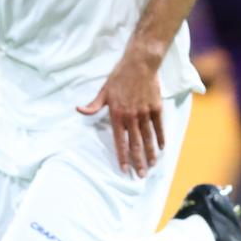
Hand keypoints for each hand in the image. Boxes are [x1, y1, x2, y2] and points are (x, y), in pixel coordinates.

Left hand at [78, 45, 166, 175]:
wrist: (139, 64)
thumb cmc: (119, 77)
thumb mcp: (103, 91)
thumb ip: (93, 105)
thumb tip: (79, 110)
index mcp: (117, 115)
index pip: (120, 141)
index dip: (122, 157)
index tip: (124, 170)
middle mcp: (132, 117)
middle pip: (136, 144)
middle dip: (138, 162)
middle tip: (141, 176)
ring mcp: (145, 113)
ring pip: (148, 138)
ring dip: (150, 154)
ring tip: (151, 166)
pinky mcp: (156, 107)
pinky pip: (159, 126)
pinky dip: (160, 138)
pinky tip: (161, 148)